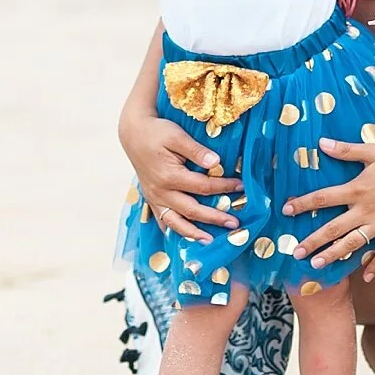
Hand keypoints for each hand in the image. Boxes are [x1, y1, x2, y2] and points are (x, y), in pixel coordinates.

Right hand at [120, 113, 242, 244]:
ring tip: (210, 241)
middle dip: (215, 218)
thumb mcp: (177, 135)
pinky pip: (162, 220)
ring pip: (175, 222)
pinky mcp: (151, 199)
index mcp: (169, 176)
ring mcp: (154, 198)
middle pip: (192, 210)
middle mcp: (161, 192)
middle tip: (235, 224)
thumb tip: (216, 163)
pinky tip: (185, 237)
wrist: (133, 134)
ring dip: (193, 233)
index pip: (203, 187)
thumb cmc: (157, 132)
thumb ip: (196, 150)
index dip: (223, 187)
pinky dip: (174, 230)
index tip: (241, 187)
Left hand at [284, 136, 374, 280]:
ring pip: (352, 244)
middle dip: (312, 241)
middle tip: (295, 252)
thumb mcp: (372, 151)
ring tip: (317, 265)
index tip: (285, 211)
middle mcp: (365, 210)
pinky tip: (364, 278)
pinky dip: (374, 267)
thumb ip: (345, 150)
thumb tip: (321, 143)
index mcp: (356, 189)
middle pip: (332, 228)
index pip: (322, 199)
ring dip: (334, 255)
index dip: (302, 205)